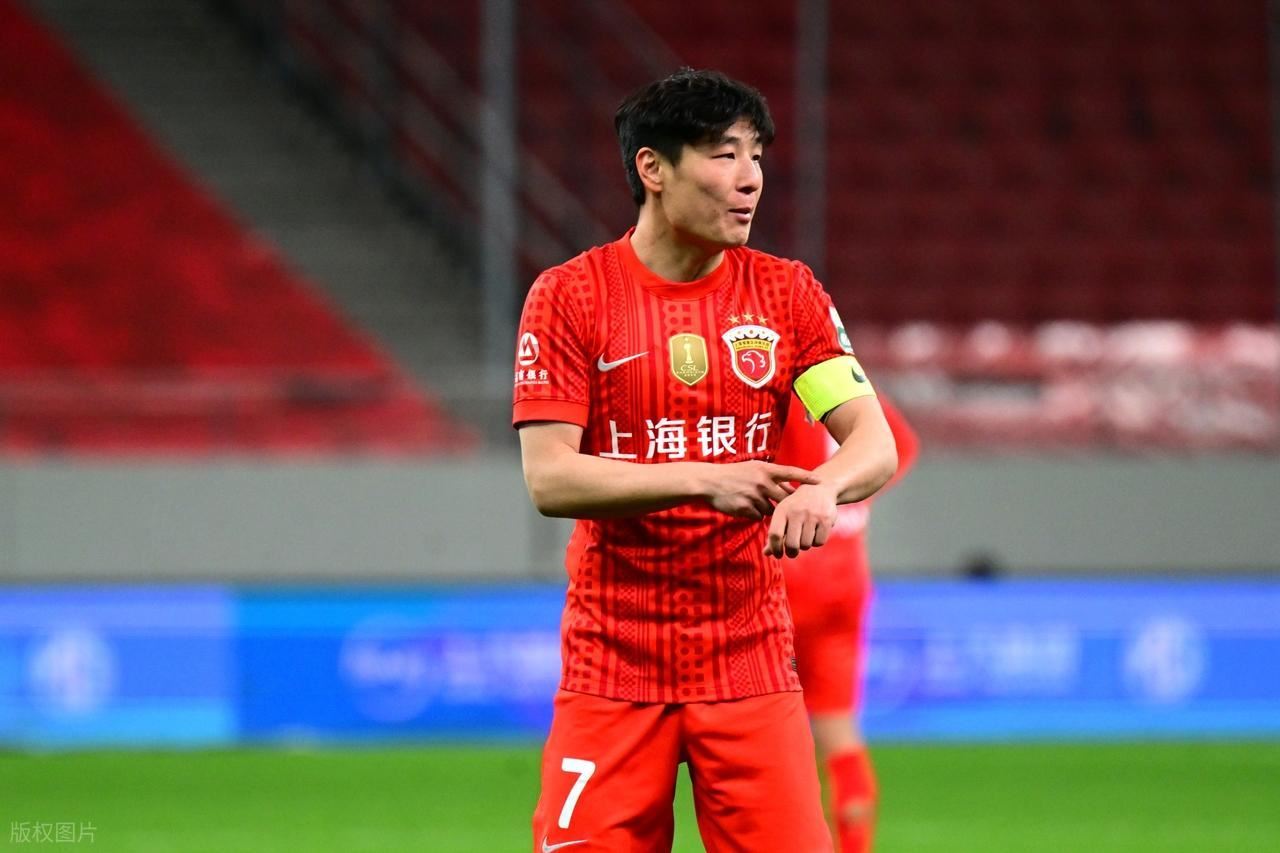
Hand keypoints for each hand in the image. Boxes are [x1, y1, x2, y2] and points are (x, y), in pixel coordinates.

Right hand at [700, 461, 819, 519]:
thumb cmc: (733, 474)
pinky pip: (757, 517)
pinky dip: (753, 514)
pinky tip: (743, 506)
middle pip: (784, 499)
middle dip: (785, 505)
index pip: (790, 473)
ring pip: (770, 510)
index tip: (820, 481)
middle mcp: (761, 482)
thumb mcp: (752, 468)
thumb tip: (791, 490)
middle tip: (786, 509)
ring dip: (765, 509)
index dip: (806, 477)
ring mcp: (754, 496)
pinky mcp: (745, 509)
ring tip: (750, 500)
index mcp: (764, 469)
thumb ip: (771, 477)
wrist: (709, 482)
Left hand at [764, 483, 838, 557]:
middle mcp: (796, 512)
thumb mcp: (783, 514)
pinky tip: (815, 533)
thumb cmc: (796, 506)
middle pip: (791, 544)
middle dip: (791, 553)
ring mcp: (812, 516)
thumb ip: (775, 533)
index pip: (775, 535)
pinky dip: (816, 542)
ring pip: (806, 545)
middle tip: (792, 552)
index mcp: (782, 510)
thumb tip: (766, 553)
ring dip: (805, 546)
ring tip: (805, 536)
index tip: (778, 554)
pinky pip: (819, 542)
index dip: (775, 549)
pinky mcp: (826, 519)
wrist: (819, 489)